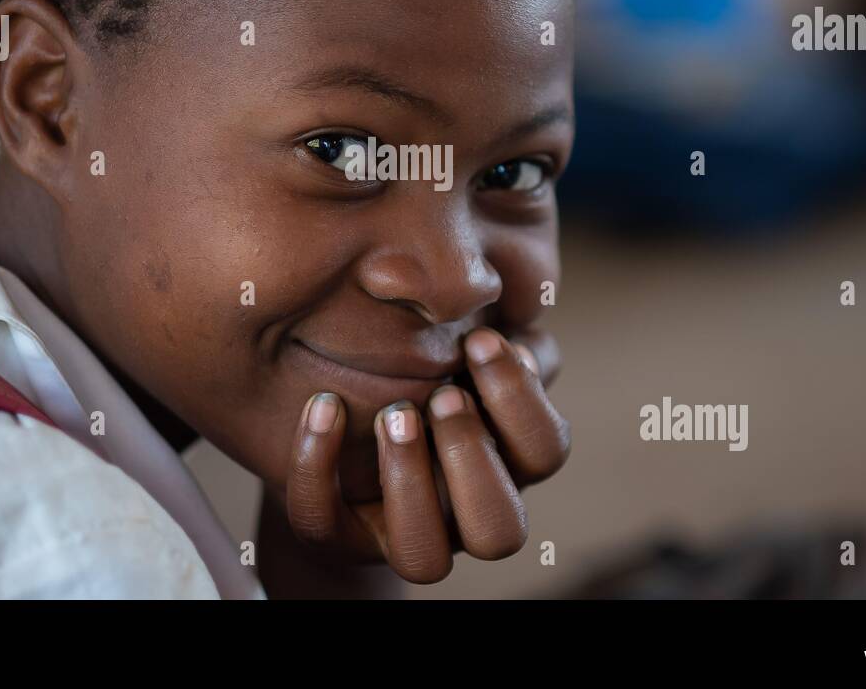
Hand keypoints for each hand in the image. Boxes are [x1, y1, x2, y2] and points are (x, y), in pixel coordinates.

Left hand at [283, 327, 569, 583]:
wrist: (331, 391)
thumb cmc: (414, 353)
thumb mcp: (456, 331)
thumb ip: (493, 319)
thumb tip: (520, 305)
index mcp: (507, 457)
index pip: (546, 450)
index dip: (521, 400)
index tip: (479, 339)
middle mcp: (464, 510)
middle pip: (501, 530)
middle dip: (474, 457)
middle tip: (442, 393)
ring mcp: (402, 531)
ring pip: (425, 559)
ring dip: (411, 482)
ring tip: (392, 414)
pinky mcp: (337, 533)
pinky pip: (323, 525)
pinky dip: (318, 467)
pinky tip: (321, 406)